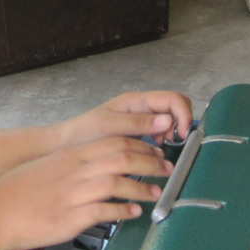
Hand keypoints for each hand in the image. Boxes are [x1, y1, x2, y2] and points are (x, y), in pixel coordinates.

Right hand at [0, 136, 174, 249]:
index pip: (113, 142)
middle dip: (150, 163)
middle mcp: (73, 171)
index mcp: (69, 156)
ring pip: (118, 182)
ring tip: (156, 194)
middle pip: (122, 158)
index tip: (154, 153)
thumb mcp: (45, 169)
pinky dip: (124, 211)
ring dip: (142, 188)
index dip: (140, 146)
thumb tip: (95, 168)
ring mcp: (72, 194)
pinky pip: (105, 211)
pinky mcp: (70, 218)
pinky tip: (134, 213)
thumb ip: (71, 166)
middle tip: (165, 171)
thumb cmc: (13, 194)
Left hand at [61, 91, 193, 148]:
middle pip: (175, 106)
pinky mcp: (138, 134)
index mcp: (136, 101)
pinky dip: (165, 140)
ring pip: (170, 119)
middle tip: (172, 141)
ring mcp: (140, 120)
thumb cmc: (84, 133)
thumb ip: (138, 123)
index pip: (172, 99)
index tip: (181, 135)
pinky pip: (161, 132)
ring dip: (173, 132)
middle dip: (181, 122)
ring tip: (161, 147)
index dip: (183, 114)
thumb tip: (168, 121)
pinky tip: (155, 150)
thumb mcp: (110, 127)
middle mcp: (141, 107)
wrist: (66, 145)